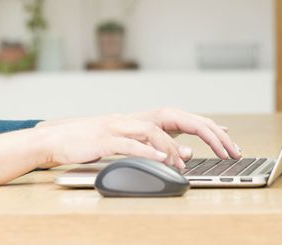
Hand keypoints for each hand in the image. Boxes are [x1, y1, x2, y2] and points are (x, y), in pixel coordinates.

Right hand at [35, 110, 238, 170]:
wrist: (56, 140)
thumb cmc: (89, 143)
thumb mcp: (124, 143)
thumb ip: (150, 146)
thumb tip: (180, 154)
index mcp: (138, 119)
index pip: (178, 117)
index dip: (203, 124)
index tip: (226, 136)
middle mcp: (131, 118)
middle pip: (173, 118)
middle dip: (200, 132)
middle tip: (221, 149)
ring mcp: (117, 126)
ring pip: (153, 130)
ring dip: (171, 146)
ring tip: (183, 163)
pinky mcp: (104, 138)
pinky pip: (130, 143)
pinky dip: (147, 151)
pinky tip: (160, 159)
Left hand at [128, 108, 240, 160]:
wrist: (108, 127)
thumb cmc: (123, 133)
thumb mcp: (144, 142)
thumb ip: (166, 148)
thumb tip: (188, 154)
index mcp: (168, 116)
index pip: (200, 127)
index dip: (215, 141)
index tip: (225, 154)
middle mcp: (172, 114)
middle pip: (206, 124)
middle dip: (223, 139)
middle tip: (237, 154)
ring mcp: (172, 118)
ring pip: (203, 124)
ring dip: (220, 136)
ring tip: (233, 148)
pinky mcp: (171, 124)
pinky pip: (197, 126)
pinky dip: (210, 130)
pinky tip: (220, 132)